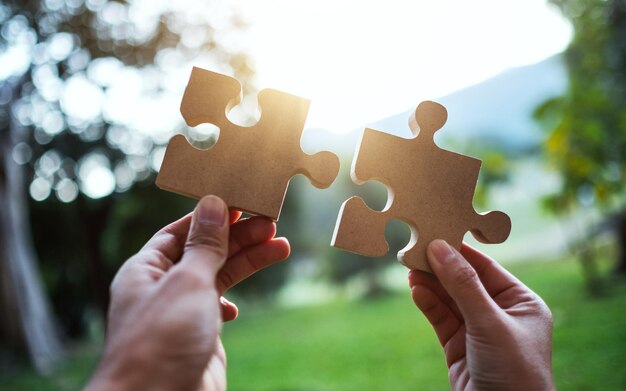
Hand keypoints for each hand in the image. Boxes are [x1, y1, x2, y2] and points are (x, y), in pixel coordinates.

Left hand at [86, 195, 289, 390]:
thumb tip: (214, 204)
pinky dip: (233, 300)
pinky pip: (218, 307)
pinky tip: (240, 305)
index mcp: (146, 269)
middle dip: (239, 237)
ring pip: (218, 278)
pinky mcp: (198, 336)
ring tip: (281, 246)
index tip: (242, 203)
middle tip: (272, 222)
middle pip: (205, 251)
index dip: (212, 216)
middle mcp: (161, 288)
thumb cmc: (162, 341)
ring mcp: (181, 313)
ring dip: (248, 262)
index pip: (180, 231)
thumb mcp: (187, 281)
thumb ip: (205, 244)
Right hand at [409, 240, 554, 390]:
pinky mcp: (459, 348)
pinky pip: (441, 319)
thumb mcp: (490, 323)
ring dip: (430, 284)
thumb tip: (440, 247)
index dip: (460, 251)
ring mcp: (478, 332)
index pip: (486, 268)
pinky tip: (415, 290)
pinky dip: (428, 304)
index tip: (436, 233)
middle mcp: (501, 315)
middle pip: (464, 282)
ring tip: (409, 267)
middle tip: (415, 248)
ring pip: (450, 300)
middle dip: (440, 267)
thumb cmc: (514, 371)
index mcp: (521, 304)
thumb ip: (463, 285)